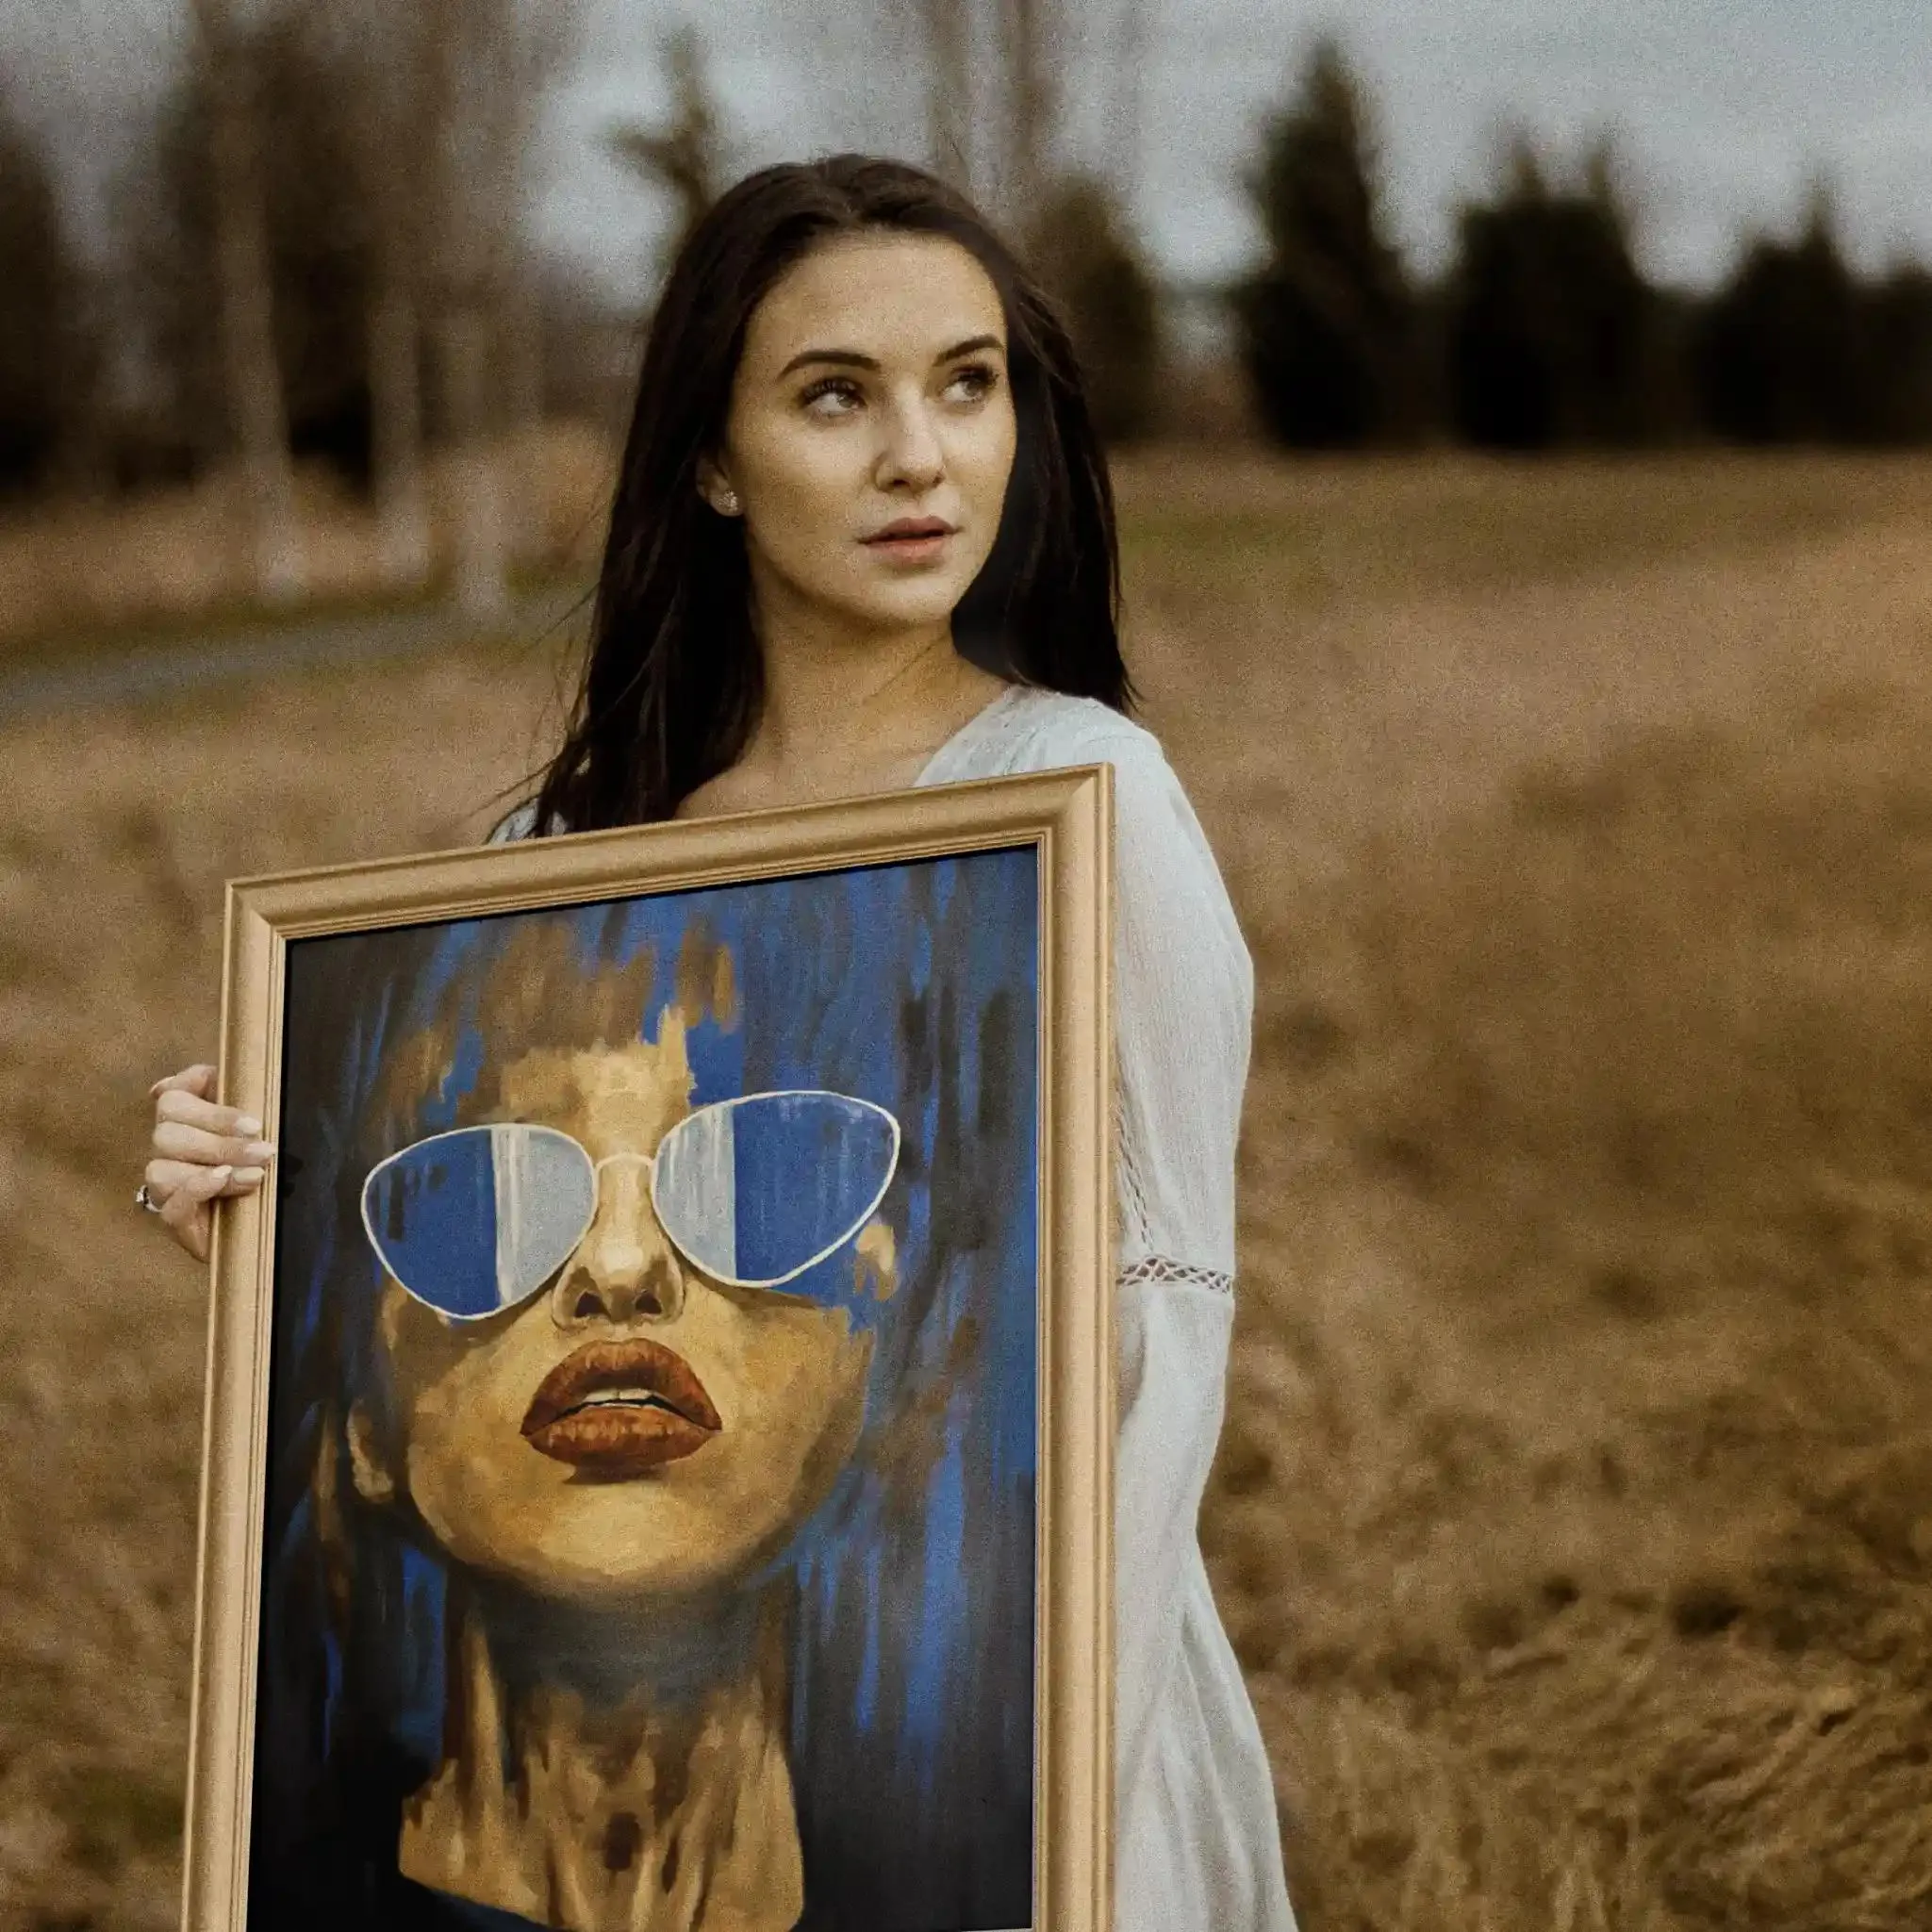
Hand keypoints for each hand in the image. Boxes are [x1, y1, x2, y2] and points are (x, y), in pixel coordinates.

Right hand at [145, 1063, 275, 1261]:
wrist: (267, 1222)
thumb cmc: (261, 1163)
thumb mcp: (259, 1126)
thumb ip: (244, 1094)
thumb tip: (222, 1070)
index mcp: (184, 1118)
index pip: (173, 1096)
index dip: (202, 1099)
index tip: (251, 1120)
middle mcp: (167, 1148)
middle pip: (167, 1132)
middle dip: (220, 1139)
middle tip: (265, 1150)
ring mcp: (165, 1184)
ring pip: (162, 1167)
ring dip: (215, 1165)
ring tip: (257, 1174)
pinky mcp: (174, 1218)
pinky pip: (169, 1204)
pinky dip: (197, 1188)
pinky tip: (223, 1180)